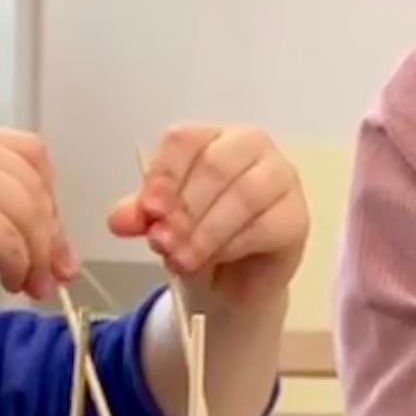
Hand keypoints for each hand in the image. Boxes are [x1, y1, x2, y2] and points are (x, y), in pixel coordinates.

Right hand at [0, 121, 76, 320]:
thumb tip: (35, 231)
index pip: (28, 153)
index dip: (47, 197)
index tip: (49, 238)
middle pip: (35, 182)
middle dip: (51, 231)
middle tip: (53, 272)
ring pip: (28, 211)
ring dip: (38, 253)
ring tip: (29, 285)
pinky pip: (10, 238)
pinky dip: (18, 264)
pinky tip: (8, 282)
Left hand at [111, 123, 308, 323]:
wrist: (237, 279)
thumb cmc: (201, 234)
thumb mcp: (164, 222)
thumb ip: (143, 215)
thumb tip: (119, 219)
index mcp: (212, 136)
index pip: (185, 140)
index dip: (164, 175)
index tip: (147, 210)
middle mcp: (250, 146)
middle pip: (216, 164)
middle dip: (184, 208)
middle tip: (161, 243)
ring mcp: (279, 177)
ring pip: (243, 194)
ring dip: (206, 231)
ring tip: (180, 259)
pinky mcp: (296, 215)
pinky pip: (264, 225)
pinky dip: (232, 246)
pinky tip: (213, 260)